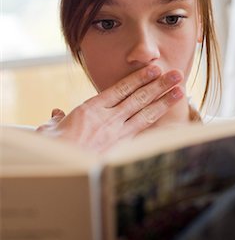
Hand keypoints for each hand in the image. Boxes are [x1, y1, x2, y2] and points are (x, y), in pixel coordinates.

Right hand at [36, 65, 183, 152]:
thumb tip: (57, 113)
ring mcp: (116, 134)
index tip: (154, 69)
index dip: (139, 78)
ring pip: (144, 114)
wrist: (60, 169)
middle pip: (138, 98)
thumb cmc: (52, 148)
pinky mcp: (120, 149)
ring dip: (163, 101)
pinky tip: (169, 120)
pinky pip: (142, 134)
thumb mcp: (50, 129)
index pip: (121, 89)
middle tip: (176, 75)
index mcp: (91, 108)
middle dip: (159, 85)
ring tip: (179, 91)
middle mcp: (108, 118)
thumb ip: (57, 119)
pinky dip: (155, 125)